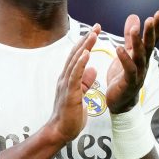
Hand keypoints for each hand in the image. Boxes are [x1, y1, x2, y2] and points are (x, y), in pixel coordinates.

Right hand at [48, 25, 99, 142]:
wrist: (61, 131)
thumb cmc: (70, 115)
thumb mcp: (80, 94)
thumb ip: (85, 81)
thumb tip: (92, 69)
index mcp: (68, 78)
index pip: (77, 56)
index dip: (86, 43)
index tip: (95, 32)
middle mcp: (65, 78)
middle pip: (76, 54)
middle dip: (87, 39)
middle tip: (97, 26)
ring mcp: (66, 84)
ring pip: (75, 61)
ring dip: (84, 47)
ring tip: (93, 35)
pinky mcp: (69, 92)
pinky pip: (75, 75)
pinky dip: (80, 63)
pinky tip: (86, 54)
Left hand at [106, 11, 158, 113]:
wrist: (120, 102)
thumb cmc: (123, 76)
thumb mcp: (126, 52)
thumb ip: (130, 36)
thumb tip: (134, 16)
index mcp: (143, 56)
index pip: (152, 39)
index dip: (156, 27)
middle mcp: (144, 63)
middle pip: (149, 46)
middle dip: (151, 32)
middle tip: (151, 18)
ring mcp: (138, 73)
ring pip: (140, 56)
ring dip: (138, 42)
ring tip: (135, 29)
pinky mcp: (129, 82)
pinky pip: (128, 69)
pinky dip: (124, 59)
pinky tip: (119, 48)